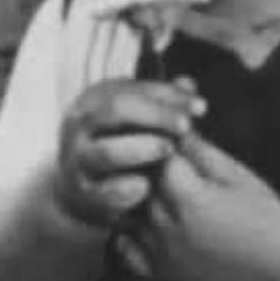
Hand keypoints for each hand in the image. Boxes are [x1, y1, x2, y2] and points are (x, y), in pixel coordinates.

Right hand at [55, 78, 204, 230]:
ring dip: (141, 149)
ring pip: (107, 152)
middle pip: (117, 110)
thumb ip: (164, 101)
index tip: (200, 107)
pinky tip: (146, 187)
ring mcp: (78, 161)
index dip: (169, 96)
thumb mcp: (138, 117)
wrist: (80, 190)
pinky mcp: (83, 195)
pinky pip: (104, 192)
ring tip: (168, 150)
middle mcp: (80, 126)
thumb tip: (188, 85)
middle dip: (157, 116)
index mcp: (95, 100)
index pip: (133, 89)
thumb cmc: (119, 145)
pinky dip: (125, 189)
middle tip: (186, 126)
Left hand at [112, 130, 279, 280]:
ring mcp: (160, 252)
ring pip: (125, 212)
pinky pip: (126, 248)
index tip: (170, 138)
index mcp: (188, 197)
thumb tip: (174, 126)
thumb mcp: (234, 174)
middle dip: (146, 166)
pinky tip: (147, 219)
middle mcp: (167, 226)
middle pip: (136, 182)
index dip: (163, 143)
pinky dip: (128, 231)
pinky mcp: (160, 273)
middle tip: (158, 159)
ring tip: (154, 187)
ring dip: (133, 196)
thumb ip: (198, 151)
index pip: (156, 157)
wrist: (278, 262)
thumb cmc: (262, 213)